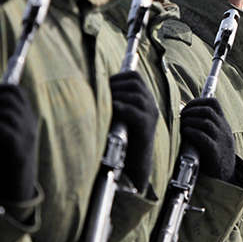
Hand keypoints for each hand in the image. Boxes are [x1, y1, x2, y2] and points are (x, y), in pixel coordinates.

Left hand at [0, 84, 36, 202]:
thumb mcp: (5, 134)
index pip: (16, 91)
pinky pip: (5, 129)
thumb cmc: (5, 159)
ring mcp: (27, 135)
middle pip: (11, 98)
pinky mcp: (19, 149)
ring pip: (8, 112)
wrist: (19, 186)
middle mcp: (30, 123)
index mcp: (27, 117)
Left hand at [110, 71, 158, 192]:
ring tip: (106, 101)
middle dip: (116, 84)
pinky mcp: (147, 127)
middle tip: (102, 92)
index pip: (134, 77)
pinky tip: (112, 108)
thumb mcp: (118, 115)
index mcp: (145, 99)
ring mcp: (151, 115)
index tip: (105, 83)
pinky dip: (124, 108)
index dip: (118, 76)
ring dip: (118, 95)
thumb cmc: (121, 139)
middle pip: (135, 83)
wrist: (134, 165)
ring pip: (137, 96)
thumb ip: (112, 101)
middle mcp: (151, 105)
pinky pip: (137, 112)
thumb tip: (91, 87)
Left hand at [180, 97, 235, 181]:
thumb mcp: (215, 138)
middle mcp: (224, 130)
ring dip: (190, 121)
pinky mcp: (215, 153)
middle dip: (191, 110)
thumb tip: (183, 115)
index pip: (214, 103)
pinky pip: (204, 138)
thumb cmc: (214, 157)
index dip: (198, 101)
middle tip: (181, 117)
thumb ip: (204, 126)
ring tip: (182, 126)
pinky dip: (193, 132)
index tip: (187, 107)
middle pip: (208, 111)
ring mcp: (221, 141)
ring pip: (207, 122)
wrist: (225, 178)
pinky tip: (186, 133)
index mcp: (223, 125)